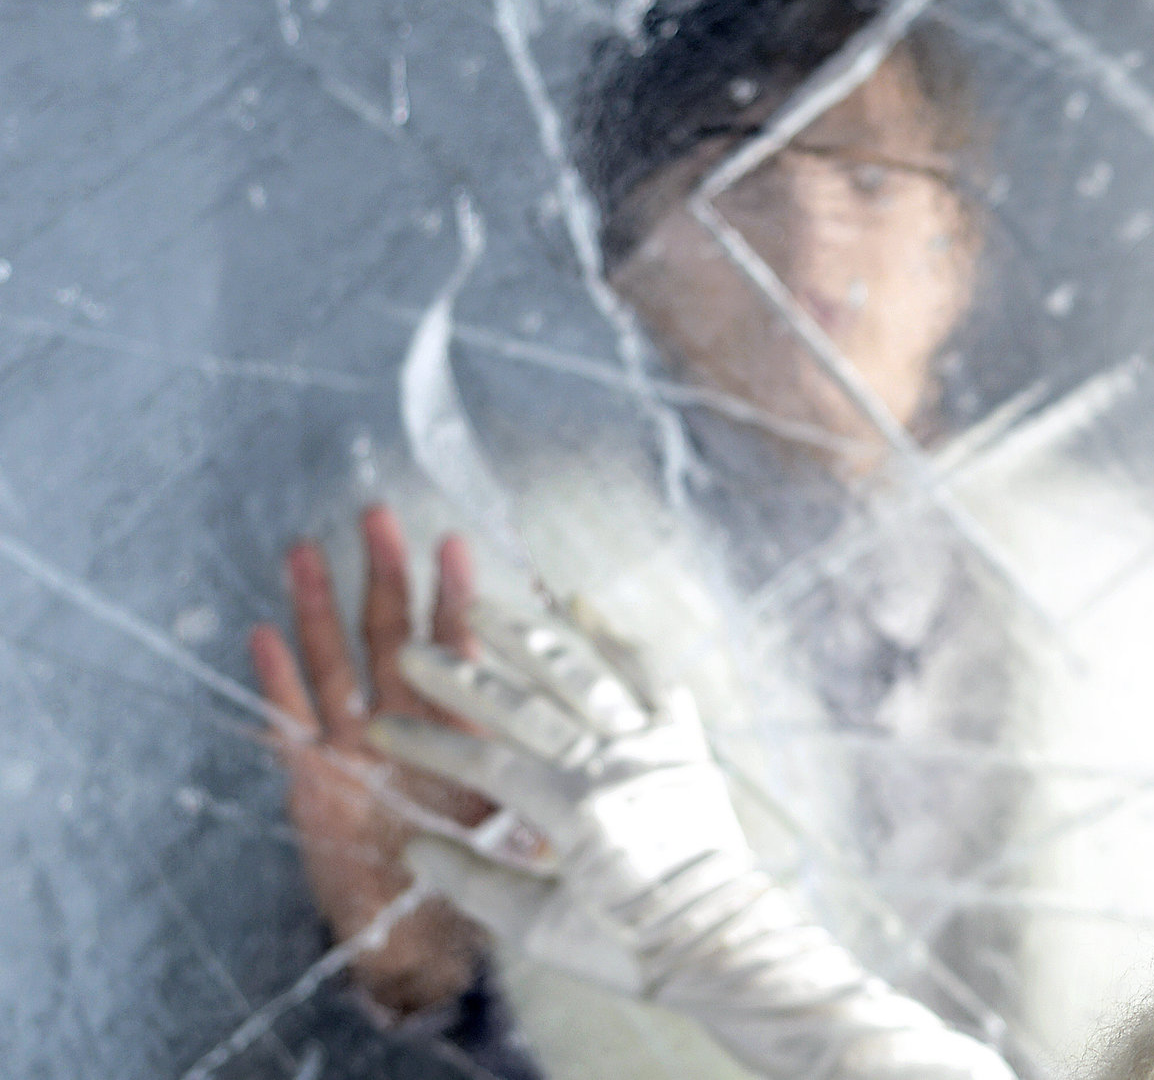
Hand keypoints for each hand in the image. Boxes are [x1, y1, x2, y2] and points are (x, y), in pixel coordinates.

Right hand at [248, 505, 495, 1017]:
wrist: (422, 939)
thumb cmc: (480, 874)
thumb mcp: (524, 821)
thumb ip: (541, 764)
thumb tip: (592, 734)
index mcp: (460, 726)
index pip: (462, 649)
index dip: (458, 600)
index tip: (458, 542)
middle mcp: (405, 722)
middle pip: (393, 635)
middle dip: (386, 574)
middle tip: (379, 514)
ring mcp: (353, 746)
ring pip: (335, 663)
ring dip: (320, 607)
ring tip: (307, 550)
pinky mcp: (312, 781)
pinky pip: (291, 724)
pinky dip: (278, 682)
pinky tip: (262, 634)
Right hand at [380, 600, 1015, 1078]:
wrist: (722, 940)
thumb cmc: (628, 943)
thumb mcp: (541, 930)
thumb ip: (475, 885)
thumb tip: (412, 849)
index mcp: (577, 815)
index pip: (485, 764)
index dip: (428, 744)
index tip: (380, 728)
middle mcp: (617, 766)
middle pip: (527, 707)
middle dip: (463, 678)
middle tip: (412, 651)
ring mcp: (656, 745)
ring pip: (585, 674)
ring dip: (530, 638)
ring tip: (480, 608)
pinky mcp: (686, 739)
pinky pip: (652, 673)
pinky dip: (616, 637)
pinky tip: (580, 604)